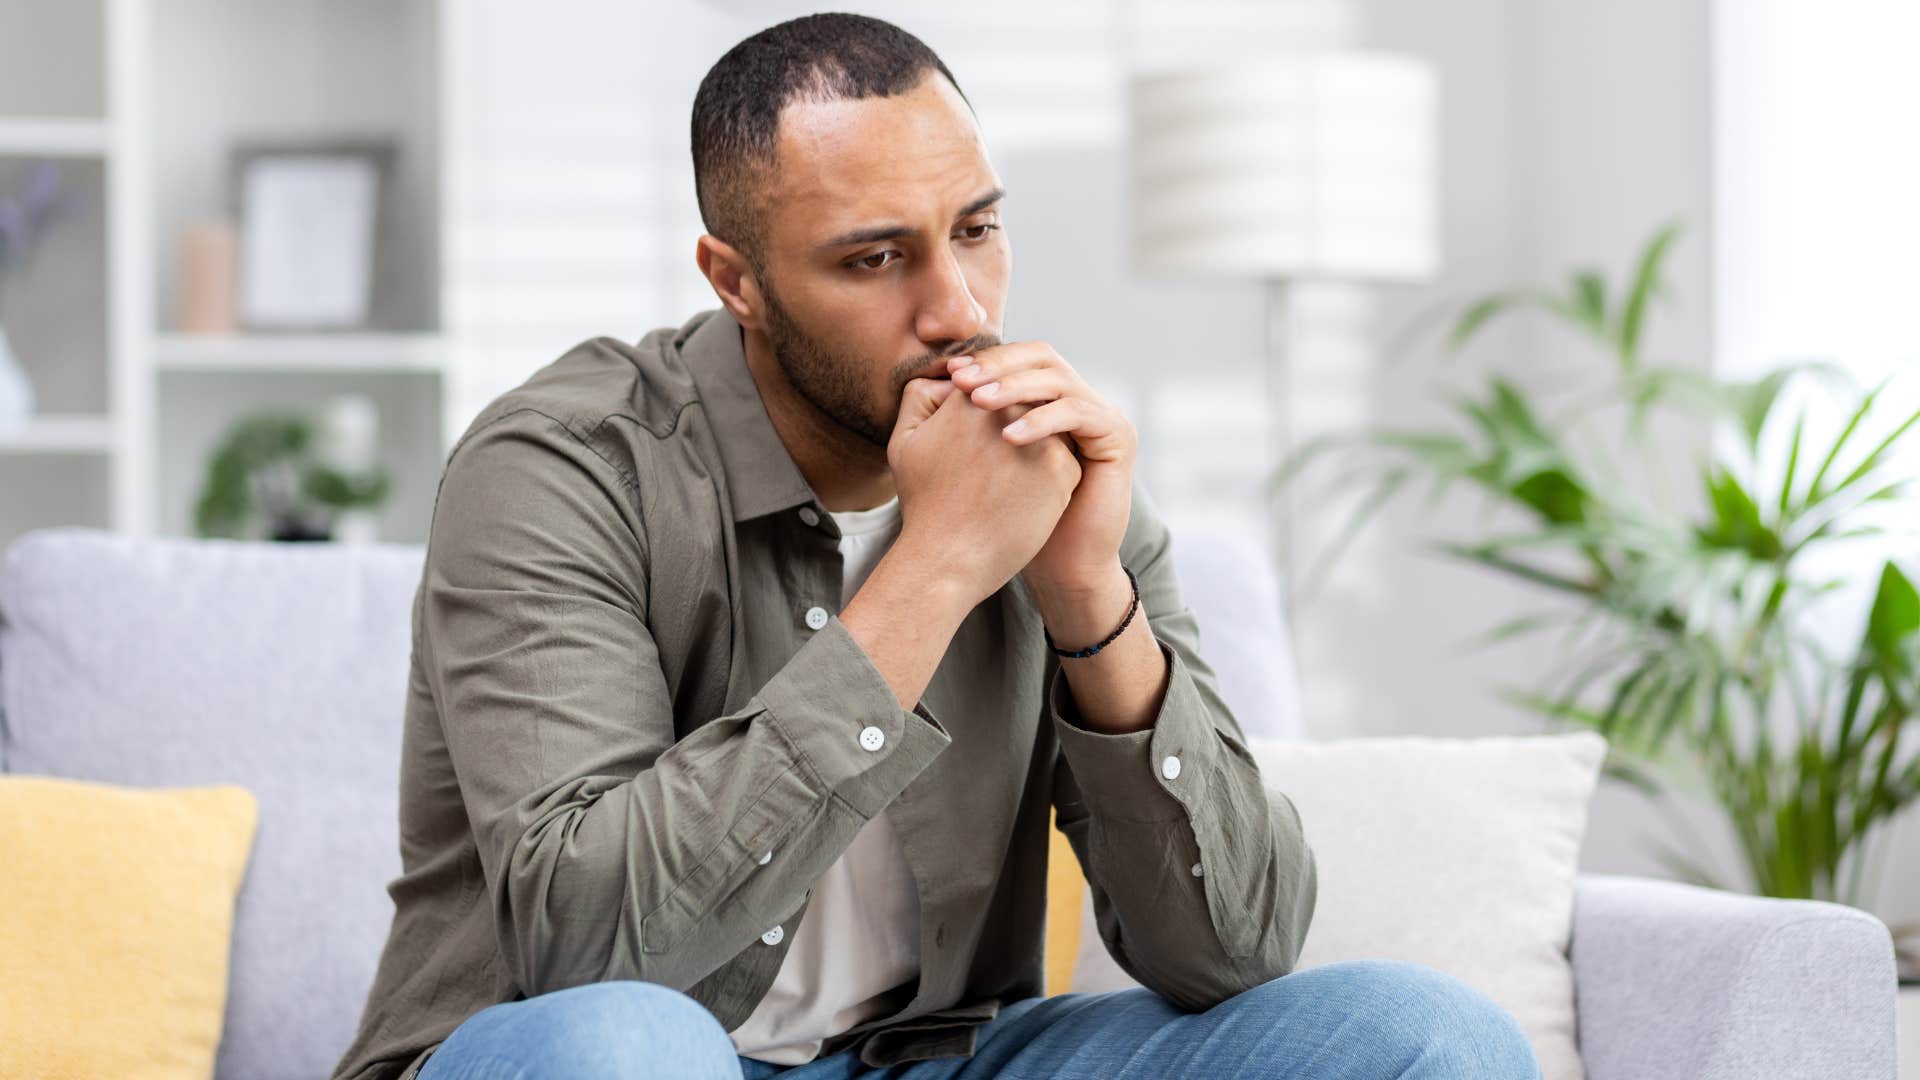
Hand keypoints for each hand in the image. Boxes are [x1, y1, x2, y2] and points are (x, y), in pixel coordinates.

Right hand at [887, 374, 1081, 605]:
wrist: (949, 559)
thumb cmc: (924, 504)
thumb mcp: (905, 440)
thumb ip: (920, 395)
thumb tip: (951, 376)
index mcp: (972, 395)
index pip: (996, 384)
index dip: (989, 410)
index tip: (979, 444)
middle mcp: (1011, 408)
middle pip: (1025, 405)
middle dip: (1016, 428)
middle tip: (996, 466)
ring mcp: (1042, 437)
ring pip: (1049, 431)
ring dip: (1039, 448)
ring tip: (1010, 483)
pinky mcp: (1064, 469)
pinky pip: (1065, 460)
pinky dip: (1050, 478)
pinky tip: (1026, 501)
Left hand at [945, 342, 1136, 597]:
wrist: (1060, 563)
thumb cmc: (1014, 518)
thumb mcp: (984, 460)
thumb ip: (966, 419)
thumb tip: (933, 379)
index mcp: (1050, 400)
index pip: (1019, 358)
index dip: (985, 360)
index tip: (947, 372)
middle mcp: (1078, 399)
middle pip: (1041, 356)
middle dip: (999, 365)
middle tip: (962, 380)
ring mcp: (1101, 414)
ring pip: (1058, 379)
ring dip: (1014, 387)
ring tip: (978, 403)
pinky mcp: (1117, 435)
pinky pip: (1078, 413)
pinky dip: (1041, 420)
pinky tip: (1008, 438)